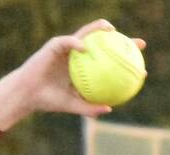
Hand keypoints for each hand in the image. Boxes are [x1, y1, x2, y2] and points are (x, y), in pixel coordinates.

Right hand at [0, 21, 138, 127]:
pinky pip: (67, 41)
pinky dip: (75, 43)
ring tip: (110, 29)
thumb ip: (89, 107)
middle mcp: (79, 54)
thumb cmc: (49, 100)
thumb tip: (109, 109)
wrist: (28, 94)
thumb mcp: (72, 105)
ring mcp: (67, 48)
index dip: (124, 58)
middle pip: (103, 43)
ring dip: (98, 29)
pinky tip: (83, 46)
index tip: (141, 61)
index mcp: (85, 66)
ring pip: (86, 34)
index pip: (108, 59)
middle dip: (121, 40)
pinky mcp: (54, 45)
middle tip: (138, 43)